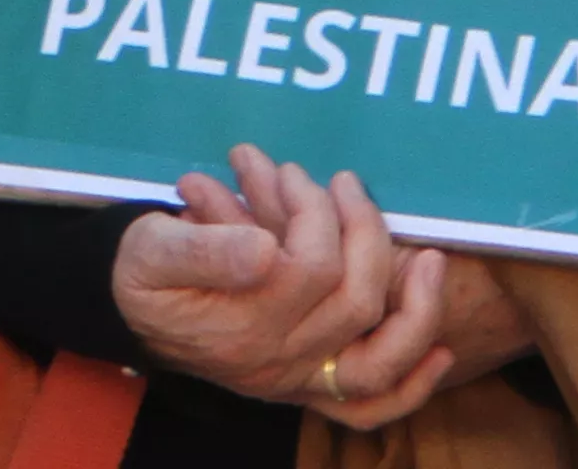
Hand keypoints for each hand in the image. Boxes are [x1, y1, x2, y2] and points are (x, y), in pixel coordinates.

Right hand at [108, 147, 529, 424]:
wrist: (135, 312)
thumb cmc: (145, 272)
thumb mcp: (150, 250)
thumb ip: (202, 248)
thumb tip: (265, 246)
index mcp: (241, 323)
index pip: (309, 266)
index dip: (309, 212)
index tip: (287, 171)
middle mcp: (278, 359)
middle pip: (354, 301)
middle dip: (360, 230)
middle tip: (342, 182)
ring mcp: (300, 378)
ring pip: (379, 360)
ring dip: (414, 308)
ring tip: (427, 255)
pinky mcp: (314, 384)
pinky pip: (373, 405)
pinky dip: (413, 385)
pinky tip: (442, 353)